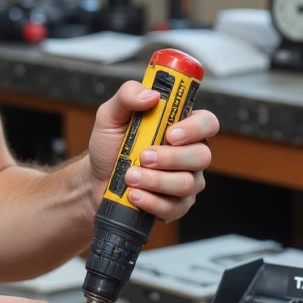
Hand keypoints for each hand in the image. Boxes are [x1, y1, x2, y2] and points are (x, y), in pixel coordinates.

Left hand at [87, 81, 218, 222]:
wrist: (95, 179)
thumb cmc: (109, 145)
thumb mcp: (110, 115)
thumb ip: (128, 96)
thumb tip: (151, 95)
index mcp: (181, 127)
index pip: (207, 123)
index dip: (195, 128)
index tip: (171, 134)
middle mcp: (190, 154)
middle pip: (202, 156)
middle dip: (170, 158)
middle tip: (143, 157)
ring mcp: (186, 181)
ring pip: (188, 184)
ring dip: (156, 181)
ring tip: (130, 177)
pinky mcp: (176, 206)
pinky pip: (174, 208)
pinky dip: (152, 202)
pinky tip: (134, 195)